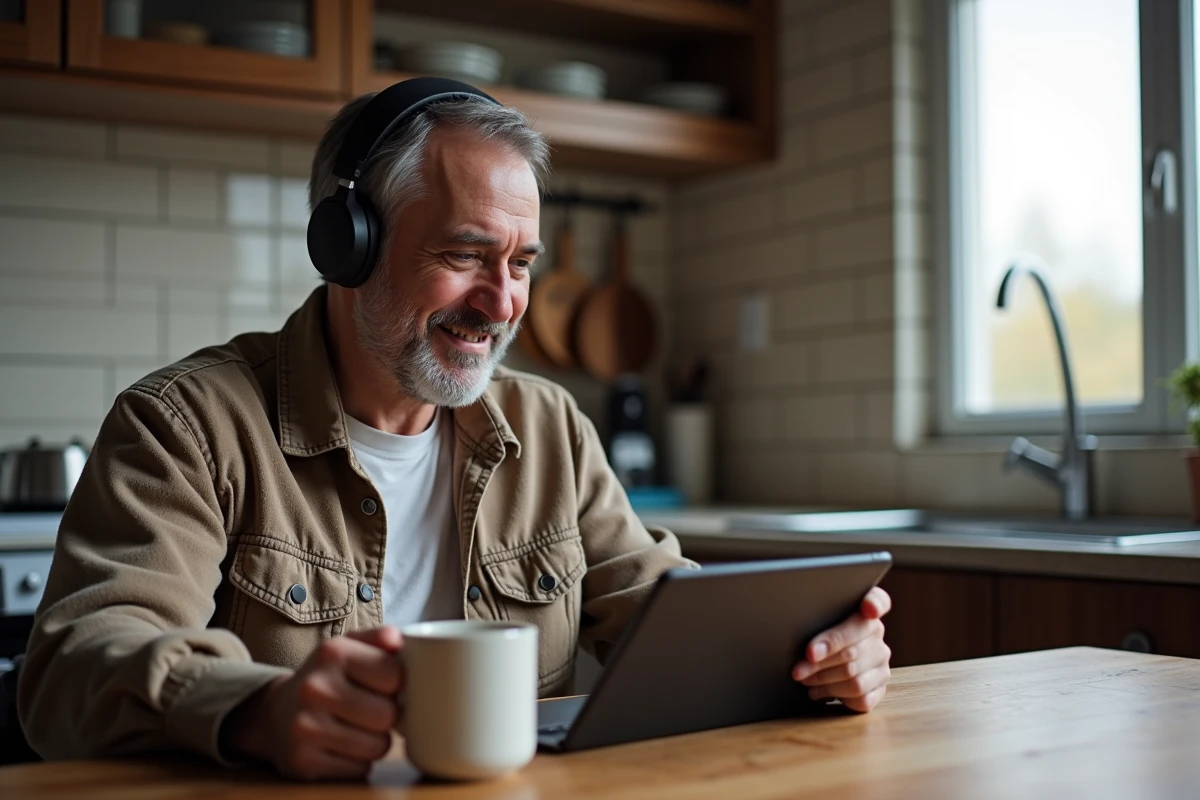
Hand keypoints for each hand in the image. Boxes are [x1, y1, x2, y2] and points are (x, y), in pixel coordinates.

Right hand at [222, 627, 403, 779]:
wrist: (277, 712)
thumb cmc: (327, 677)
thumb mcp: (348, 647)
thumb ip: (379, 638)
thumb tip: (399, 640)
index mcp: (332, 653)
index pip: (394, 674)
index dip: (396, 683)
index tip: (383, 684)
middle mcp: (314, 688)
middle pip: (388, 714)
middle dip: (388, 715)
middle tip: (371, 709)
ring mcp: (305, 726)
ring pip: (377, 745)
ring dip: (376, 741)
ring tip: (357, 728)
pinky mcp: (302, 760)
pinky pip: (360, 768)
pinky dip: (359, 761)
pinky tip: (341, 746)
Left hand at [791, 587, 891, 712]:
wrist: (826, 655)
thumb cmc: (816, 632)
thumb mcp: (814, 617)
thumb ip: (817, 616)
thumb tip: (809, 645)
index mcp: (865, 608)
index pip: (877, 601)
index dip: (873, 605)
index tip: (868, 610)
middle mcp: (877, 634)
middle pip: (852, 651)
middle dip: (819, 663)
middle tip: (798, 669)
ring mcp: (881, 661)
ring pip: (855, 679)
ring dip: (824, 682)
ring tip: (805, 680)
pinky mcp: (880, 685)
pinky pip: (862, 698)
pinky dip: (836, 696)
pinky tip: (819, 691)